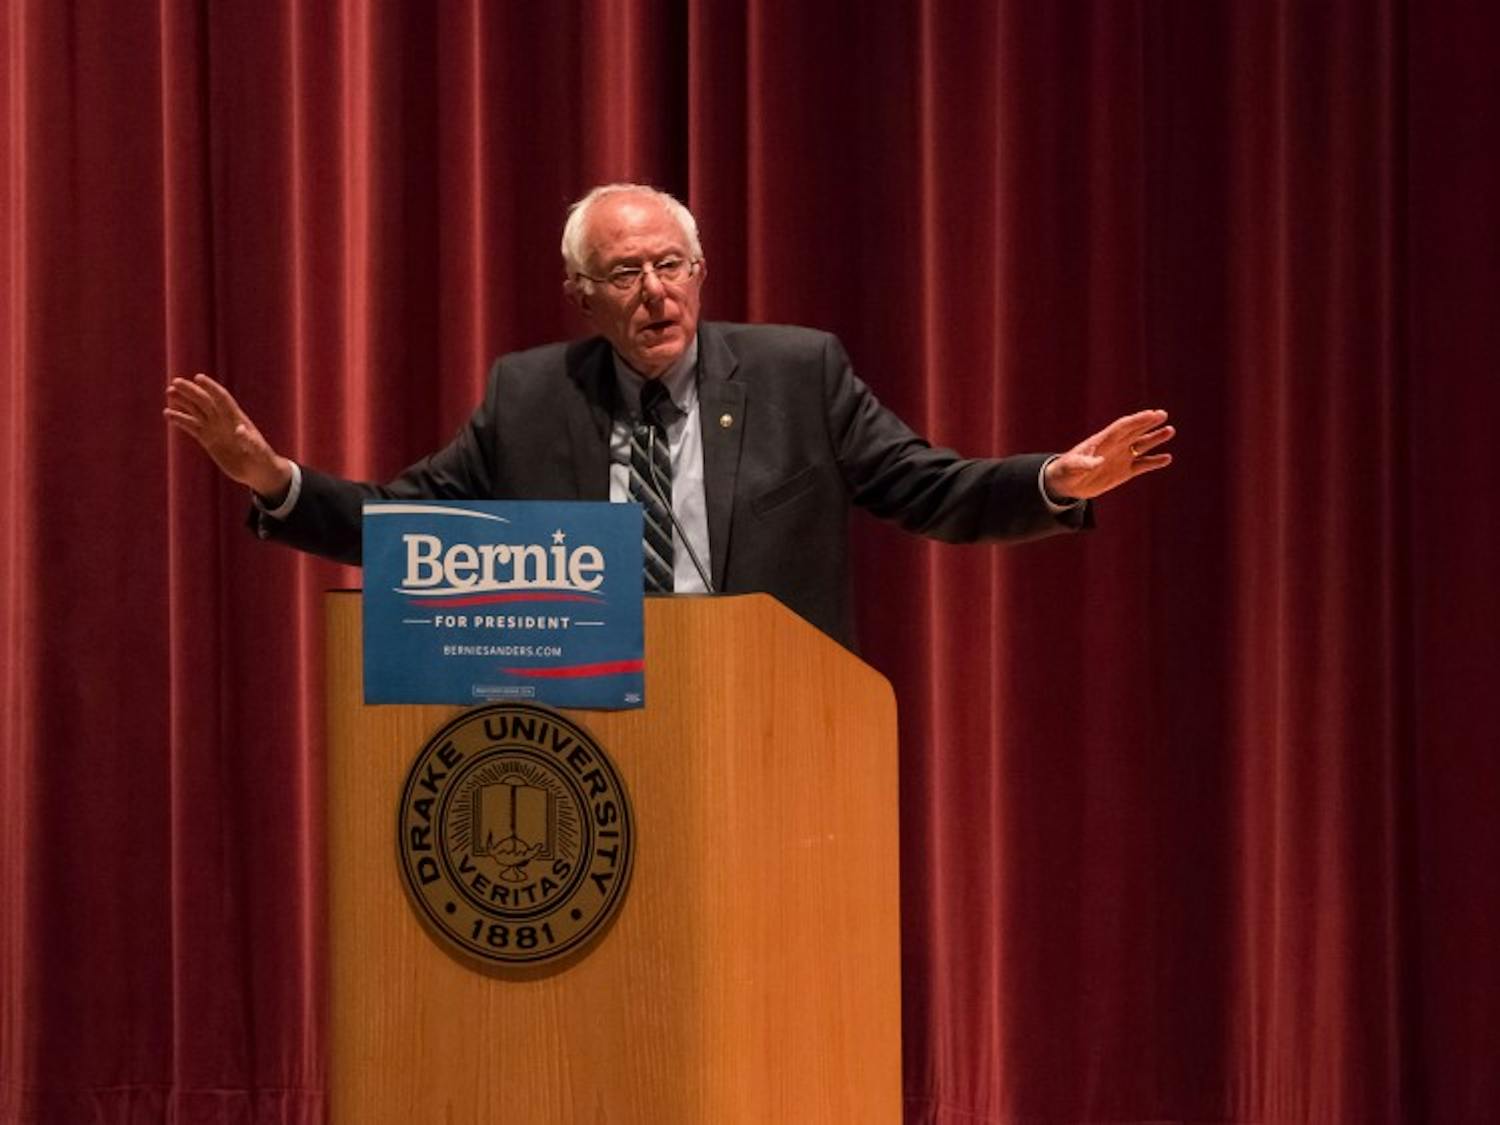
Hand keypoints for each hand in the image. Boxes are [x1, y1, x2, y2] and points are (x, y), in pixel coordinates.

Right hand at [163, 373, 292, 500]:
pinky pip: (192, 427)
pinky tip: (168, 414)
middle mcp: (224, 420)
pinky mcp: (208, 440)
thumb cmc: (262, 459)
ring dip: (183, 401)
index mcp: (237, 418)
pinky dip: (180, 420)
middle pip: (205, 401)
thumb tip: (239, 430)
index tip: (198, 377)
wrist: (258, 472)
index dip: (211, 387)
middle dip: (191, 391)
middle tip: (175, 382)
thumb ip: (249, 441)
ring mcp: (215, 429)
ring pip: (196, 411)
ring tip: (170, 393)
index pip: (222, 398)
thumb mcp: (258, 451)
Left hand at [1043, 409, 1173, 500]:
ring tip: (1170, 431)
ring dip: (1155, 438)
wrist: (1066, 484)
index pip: (1122, 427)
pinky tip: (1167, 458)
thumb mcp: (1071, 467)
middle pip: (1135, 431)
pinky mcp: (1124, 472)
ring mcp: (1121, 458)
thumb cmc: (1066, 471)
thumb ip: (1083, 464)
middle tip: (1163, 415)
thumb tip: (1097, 463)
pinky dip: (1154, 462)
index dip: (1137, 420)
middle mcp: (1115, 446)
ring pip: (1142, 445)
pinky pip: (1143, 465)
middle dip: (1148, 422)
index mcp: (1102, 440)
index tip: (1151, 414)